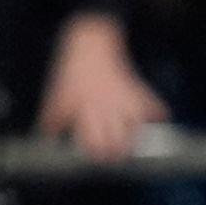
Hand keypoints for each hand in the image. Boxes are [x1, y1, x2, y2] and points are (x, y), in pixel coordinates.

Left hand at [38, 14, 168, 160]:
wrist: (91, 46)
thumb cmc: (73, 73)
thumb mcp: (56, 97)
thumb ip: (52, 121)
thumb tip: (48, 138)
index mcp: (87, 111)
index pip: (97, 143)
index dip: (99, 155)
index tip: (98, 158)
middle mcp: (109, 107)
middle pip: (121, 140)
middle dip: (119, 153)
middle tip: (116, 156)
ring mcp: (126, 98)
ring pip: (139, 127)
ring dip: (137, 138)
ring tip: (133, 144)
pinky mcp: (138, 90)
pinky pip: (154, 108)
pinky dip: (157, 117)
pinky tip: (153, 123)